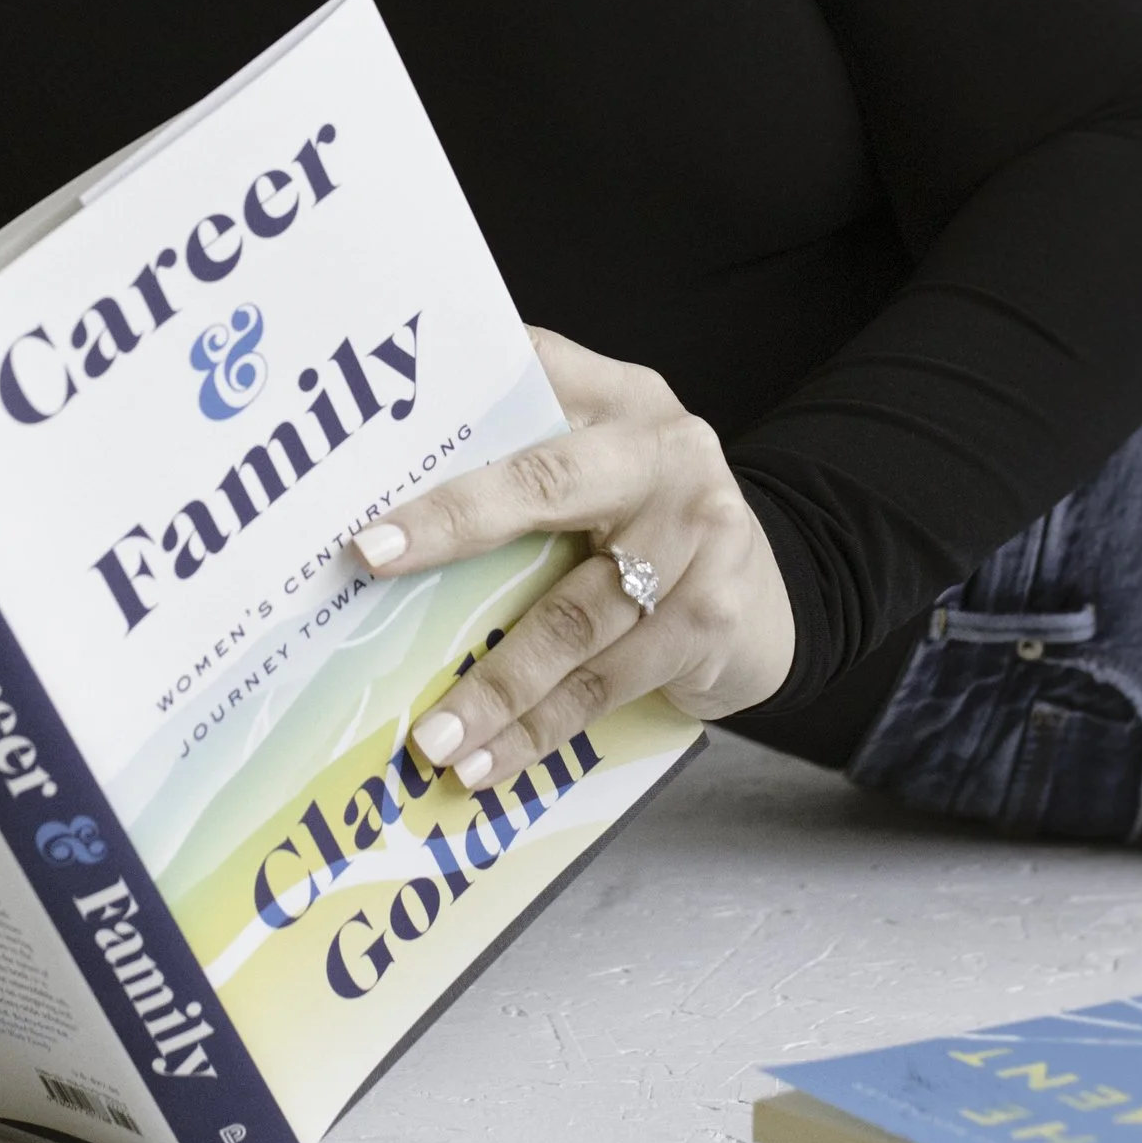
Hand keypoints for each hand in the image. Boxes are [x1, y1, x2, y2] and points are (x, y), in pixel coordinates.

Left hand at [351, 327, 795, 788]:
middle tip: (373, 558)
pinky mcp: (710, 617)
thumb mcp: (598, 466)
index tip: (378, 439)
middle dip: (452, 522)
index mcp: (617, 399)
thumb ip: (516, 458)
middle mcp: (663, 451)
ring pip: (573, 616)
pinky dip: (539, 730)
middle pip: (545, 486)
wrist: (768, 599)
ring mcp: (698, 534)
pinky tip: (487, 764)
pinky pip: (607, 683)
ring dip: (493, 684)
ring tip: (431, 734)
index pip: (528, 378)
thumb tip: (379, 493)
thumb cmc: (647, 528)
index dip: (453, 404)